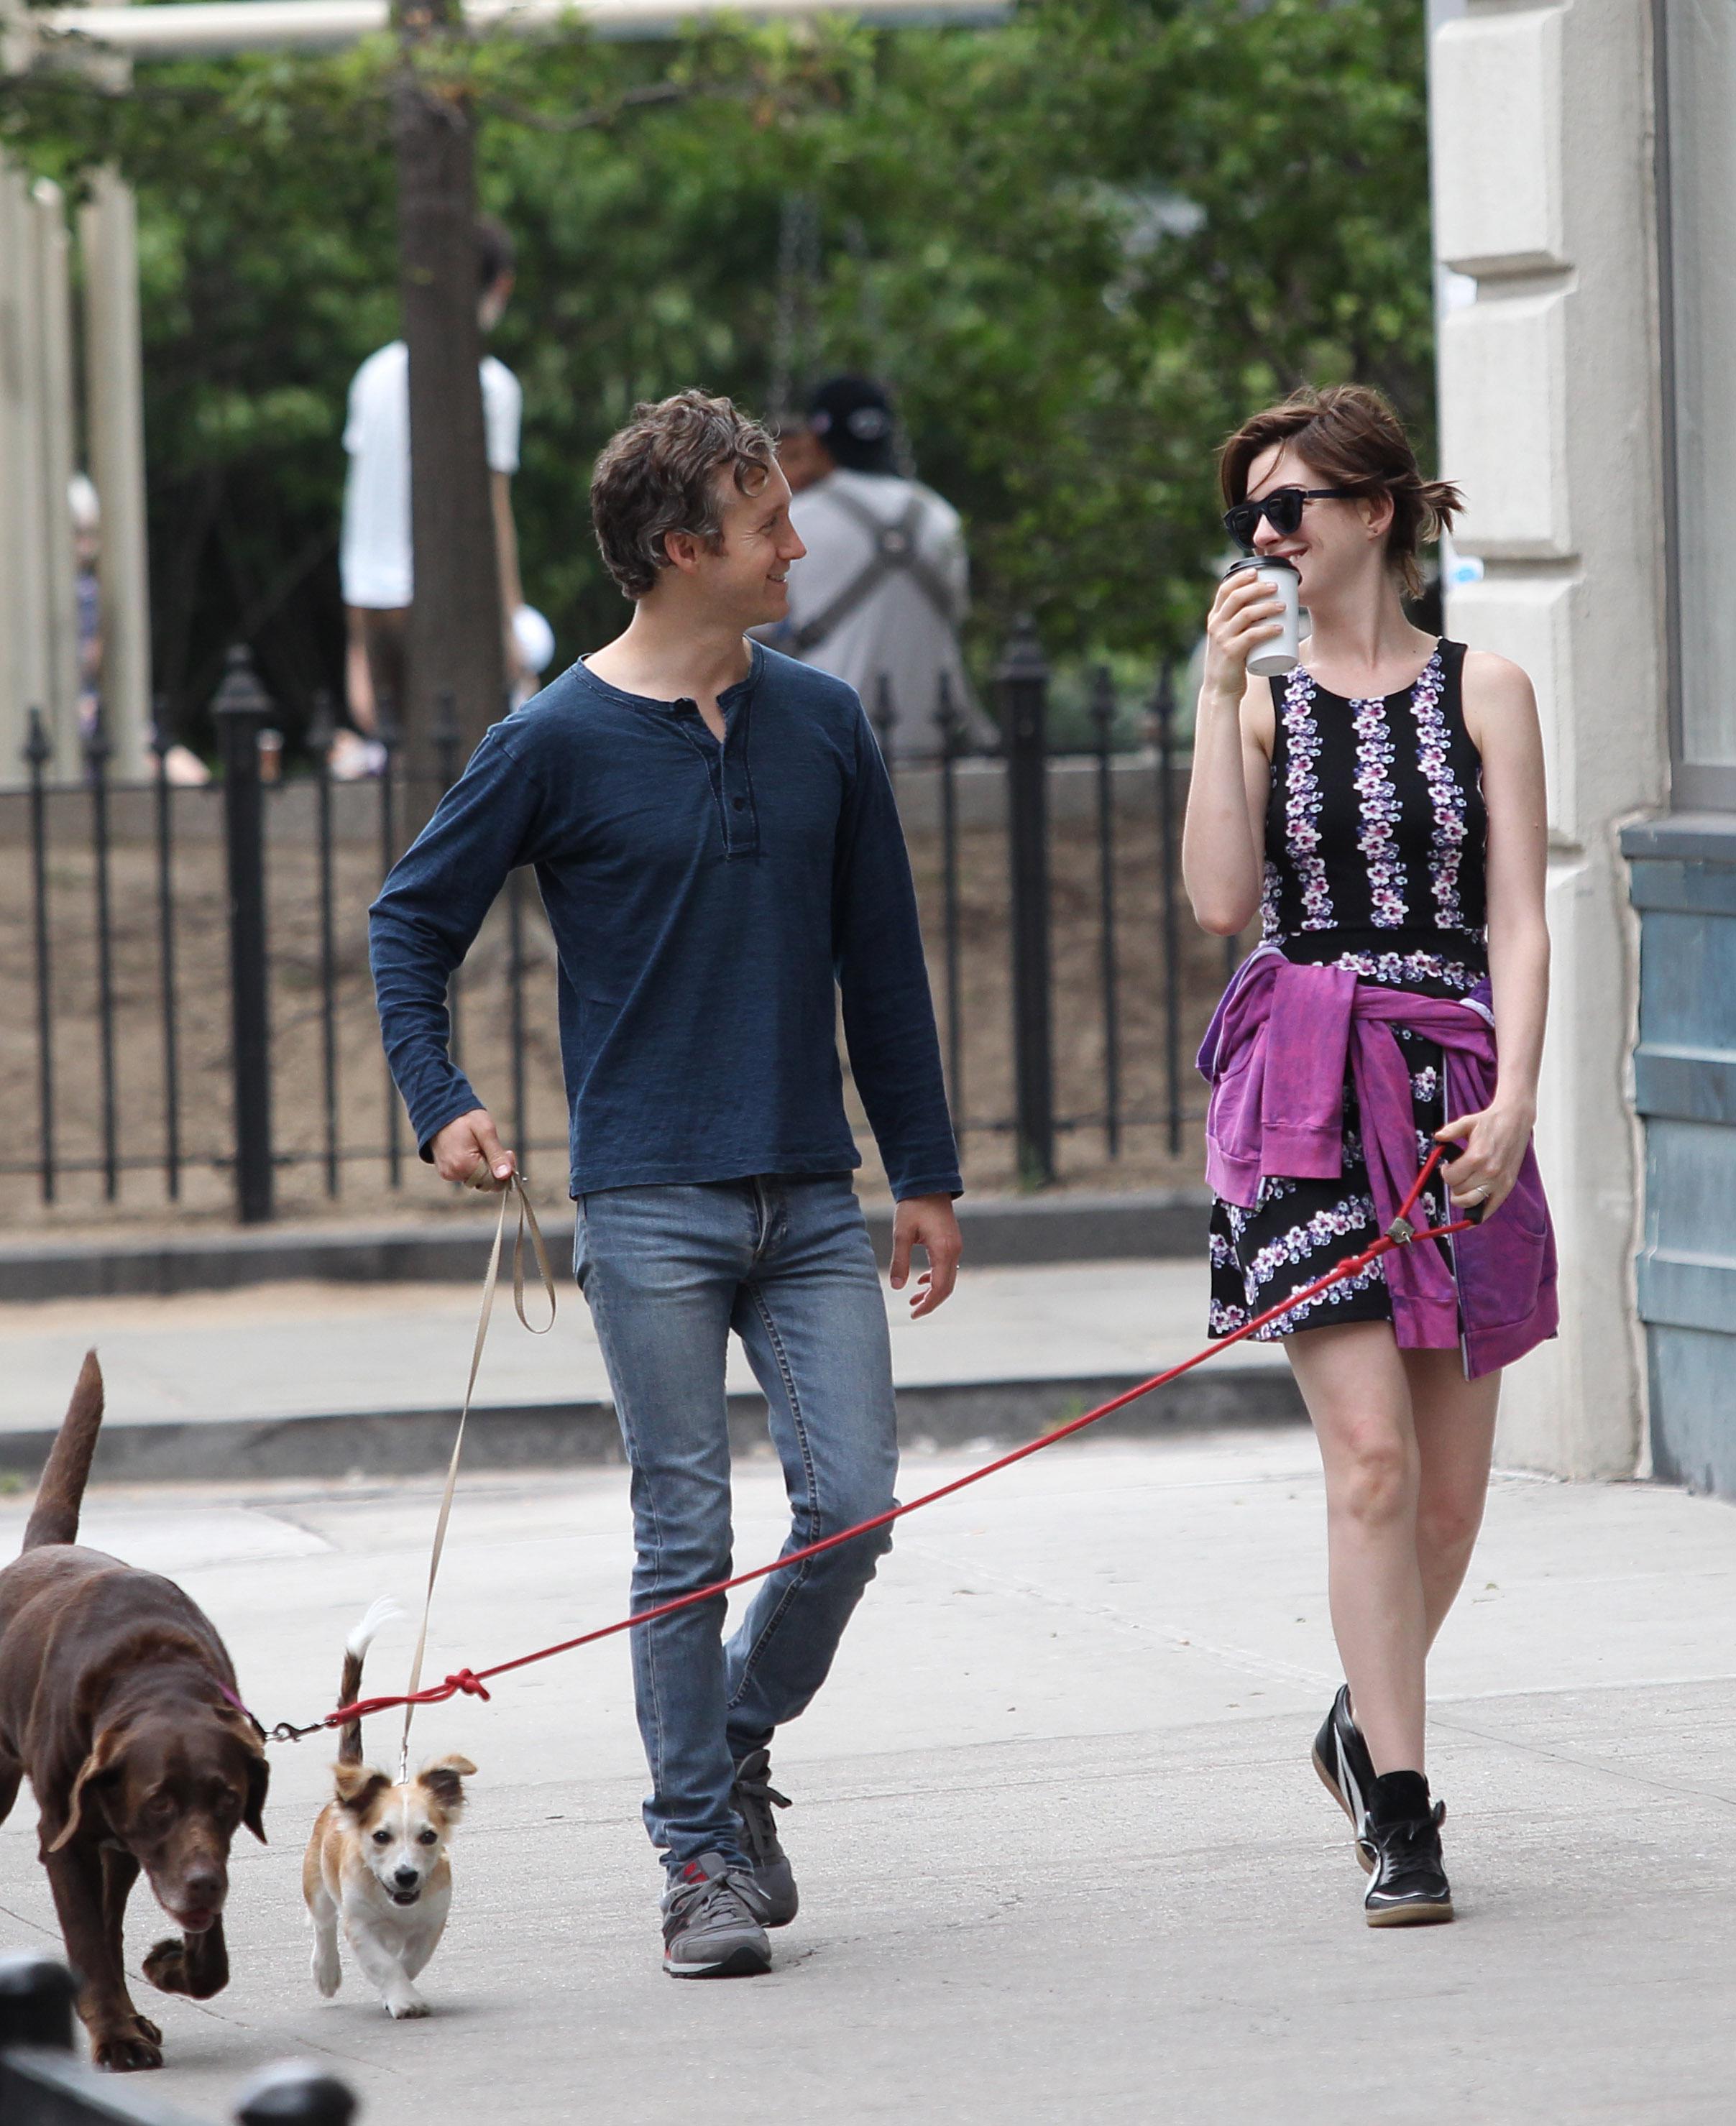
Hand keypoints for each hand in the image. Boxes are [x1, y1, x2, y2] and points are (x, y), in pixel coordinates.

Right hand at [430, 1108, 515, 1190]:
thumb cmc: (464, 1118)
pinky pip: (467, 1175)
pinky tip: (473, 1151)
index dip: (505, 1170)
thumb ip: (496, 1155)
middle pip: (486, 1183)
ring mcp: (448, 1174)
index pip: (494, 1182)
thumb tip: (506, 1175)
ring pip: (477, 1179)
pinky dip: (474, 1166)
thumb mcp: (486, 1131)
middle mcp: (453, 1174)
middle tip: (497, 1148)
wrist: (440, 1110)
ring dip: (485, 1167)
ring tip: (482, 1147)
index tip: (508, 1153)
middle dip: (495, 1168)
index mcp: (463, 1165)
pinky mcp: (446, 1172)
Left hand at [890, 1194, 960, 1318]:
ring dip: (932, 1291)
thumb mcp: (901, 1234)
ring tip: (913, 1300)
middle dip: (930, 1301)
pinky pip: (947, 1268)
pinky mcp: (951, 1243)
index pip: (940, 1287)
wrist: (928, 1184)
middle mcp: (954, 1251)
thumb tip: (896, 1287)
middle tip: (912, 1311)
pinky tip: (921, 1281)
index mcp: (943, 1250)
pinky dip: (935, 1278)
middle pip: (947, 1287)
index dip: (928, 1304)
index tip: (913, 1314)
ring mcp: (955, 1247)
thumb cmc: (913, 1207)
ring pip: (948, 1278)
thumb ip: (900, 1261)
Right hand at [1200, 566, 1284, 706]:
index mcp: (1215, 618)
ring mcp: (1223, 638)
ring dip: (1266, 607)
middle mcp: (1216, 625)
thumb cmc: (1231, 662)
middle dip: (1257, 588)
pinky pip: (1251, 636)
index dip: (1241, 577)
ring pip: (1245, 614)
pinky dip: (1267, 630)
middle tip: (1276, 586)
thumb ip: (1241, 624)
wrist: (1220, 689)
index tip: (1257, 571)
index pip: (1224, 589)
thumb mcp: (1229, 637)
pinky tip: (1280, 628)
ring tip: (1283, 606)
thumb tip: (1267, 607)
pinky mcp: (1231, 653)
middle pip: (1236, 597)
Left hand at [1434, 1101, 1533, 1219]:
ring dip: (1461, 1199)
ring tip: (1461, 1188)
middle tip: (1455, 1175)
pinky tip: (1470, 1219)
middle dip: (1452, 1184)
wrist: (1515, 1121)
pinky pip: (1491, 1208)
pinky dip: (1480, 1216)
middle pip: (1459, 1191)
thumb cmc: (1491, 1122)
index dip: (1445, 1173)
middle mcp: (1489, 1172)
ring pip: (1472, 1202)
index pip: (1451, 1177)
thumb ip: (1450, 1131)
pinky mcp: (1507, 1185)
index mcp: (1477, 1157)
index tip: (1447, 1167)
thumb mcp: (1467, 1122)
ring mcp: (1499, 1181)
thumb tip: (1438, 1138)